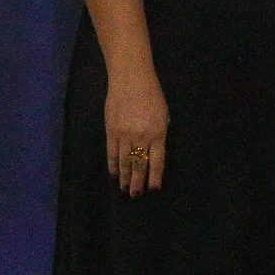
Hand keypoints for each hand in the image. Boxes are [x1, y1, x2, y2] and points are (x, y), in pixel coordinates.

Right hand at [106, 65, 168, 196]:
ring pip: (124, 162)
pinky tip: (114, 174)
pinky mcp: (111, 131)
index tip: (153, 189)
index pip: (157, 162)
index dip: (154, 177)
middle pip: (139, 165)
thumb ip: (160, 134)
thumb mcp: (163, 115)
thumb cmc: (152, 95)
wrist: (130, 79)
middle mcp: (141, 137)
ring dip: (125, 177)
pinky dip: (113, 165)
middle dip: (138, 183)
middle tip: (135, 195)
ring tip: (125, 189)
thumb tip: (155, 152)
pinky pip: (111, 153)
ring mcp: (124, 135)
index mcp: (158, 134)